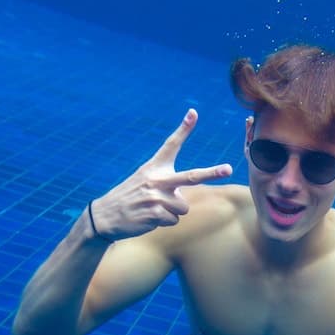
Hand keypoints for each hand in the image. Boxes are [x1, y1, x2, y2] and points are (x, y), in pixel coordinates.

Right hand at [88, 109, 231, 240]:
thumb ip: (165, 185)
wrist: (106, 216)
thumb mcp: (143, 182)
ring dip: (172, 213)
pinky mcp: (154, 213)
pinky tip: (149, 218)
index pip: (171, 145)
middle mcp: (156, 179)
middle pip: (191, 176)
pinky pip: (173, 220)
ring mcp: (155, 196)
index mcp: (153, 167)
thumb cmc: (130, 198)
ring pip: (183, 208)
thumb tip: (183, 200)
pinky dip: (164, 222)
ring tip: (153, 210)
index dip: (184, 129)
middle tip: (229, 168)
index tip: (194, 113)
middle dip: (212, 173)